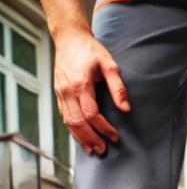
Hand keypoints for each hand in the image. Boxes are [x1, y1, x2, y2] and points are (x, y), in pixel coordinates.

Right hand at [53, 29, 129, 154]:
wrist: (69, 38)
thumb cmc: (90, 50)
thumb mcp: (109, 65)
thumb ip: (118, 88)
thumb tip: (125, 109)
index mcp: (80, 84)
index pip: (91, 114)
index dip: (104, 128)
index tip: (115, 136)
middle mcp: (67, 90)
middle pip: (77, 121)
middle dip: (91, 138)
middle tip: (103, 149)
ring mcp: (60, 92)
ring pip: (68, 121)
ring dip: (80, 137)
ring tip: (92, 149)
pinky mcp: (58, 93)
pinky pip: (64, 116)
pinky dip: (72, 130)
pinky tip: (81, 138)